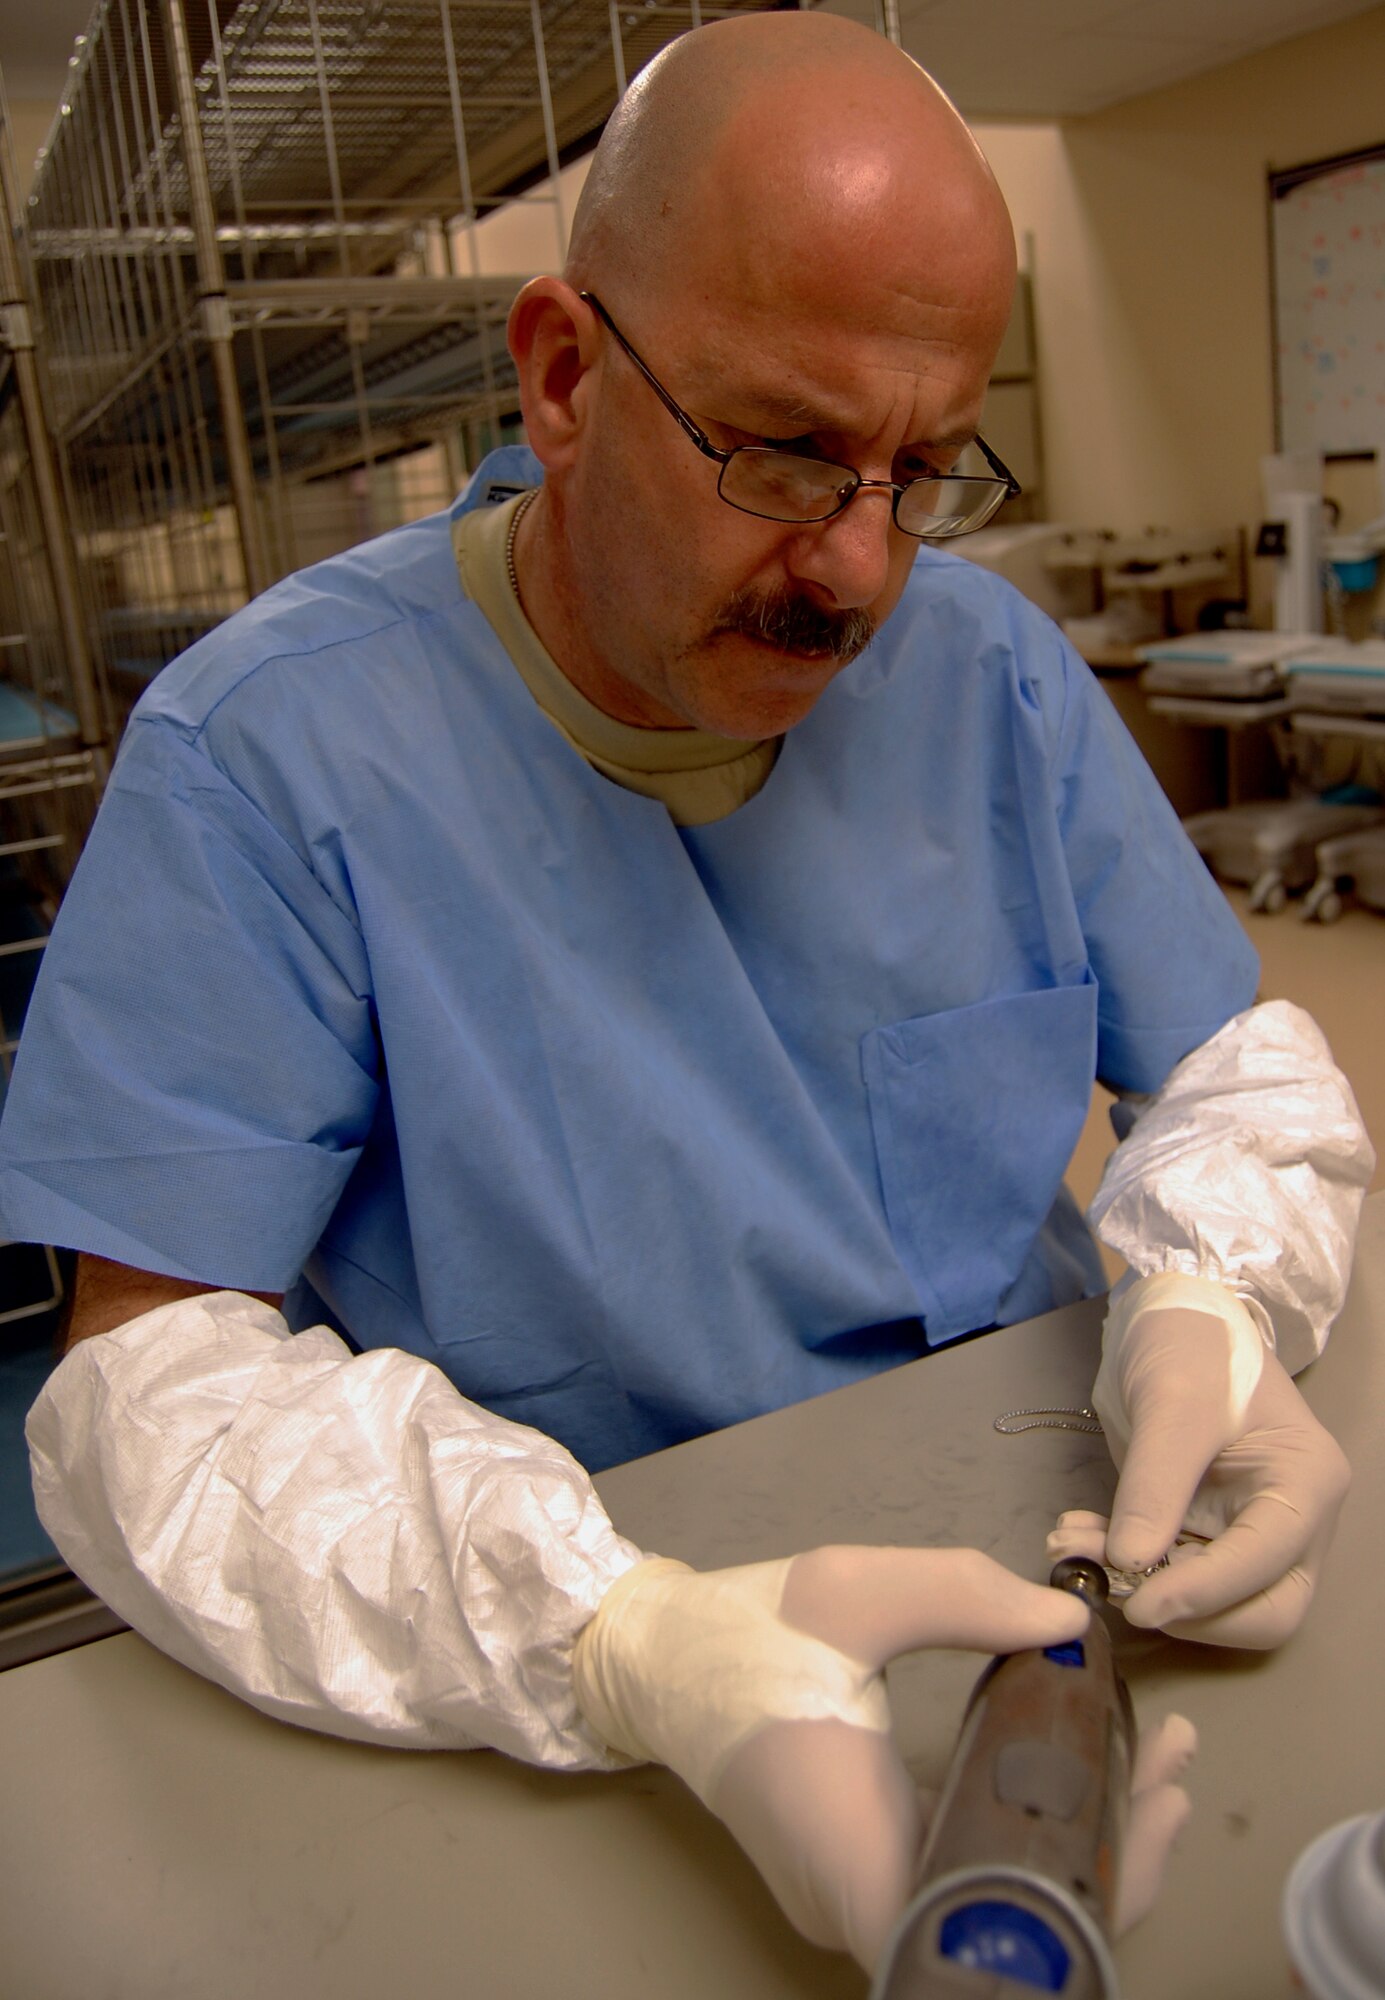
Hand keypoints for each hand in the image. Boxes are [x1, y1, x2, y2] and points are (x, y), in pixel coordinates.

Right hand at [573, 1545, 1191, 1968]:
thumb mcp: (849, 1589)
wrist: (659, 1658)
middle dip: (1110, 1852)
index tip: (1142, 1802)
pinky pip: (971, 1870)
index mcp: (850, 1848)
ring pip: (994, 1898)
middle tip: (1172, 1766)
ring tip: (1156, 1761)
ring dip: (1083, 1838)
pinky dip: (1033, 1825)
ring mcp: (862, 1892)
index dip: (1081, 1880)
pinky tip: (1085, 1770)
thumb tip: (1070, 1621)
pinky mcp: (869, 1869)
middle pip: (1008, 1919)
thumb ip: (961, 1596)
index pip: (986, 1918)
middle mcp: (857, 1897)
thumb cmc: (744, 1630)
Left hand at [1050, 1301, 1350, 1647]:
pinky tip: (1080, 1536)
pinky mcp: (1206, 1530)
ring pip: (1213, 1601)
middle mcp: (1293, 1520)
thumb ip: (1156, 1484)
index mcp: (1306, 1483)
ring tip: (1073, 1546)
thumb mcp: (1174, 1404)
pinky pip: (1174, 1573)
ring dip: (1144, 1588)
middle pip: (1264, 1610)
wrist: (1168, 1314)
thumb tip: (1132, 1563)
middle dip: (1187, 1609)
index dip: (1206, 1592)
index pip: (1269, 1564)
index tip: (1140, 1601)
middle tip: (1111, 1584)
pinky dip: (1128, 1567)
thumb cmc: (1191, 1344)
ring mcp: (1249, 1529)